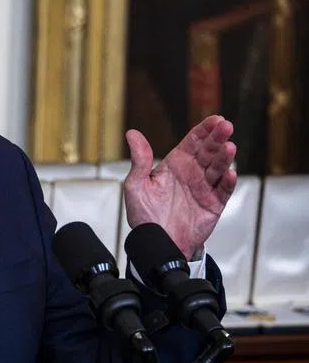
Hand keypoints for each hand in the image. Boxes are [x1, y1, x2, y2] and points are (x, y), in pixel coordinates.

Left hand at [123, 115, 236, 259]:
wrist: (156, 243)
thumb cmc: (144, 215)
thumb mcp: (136, 185)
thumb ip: (139, 160)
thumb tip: (132, 133)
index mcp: (175, 165)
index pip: (193, 142)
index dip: (204, 130)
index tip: (216, 119)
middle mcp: (192, 173)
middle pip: (208, 151)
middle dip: (217, 138)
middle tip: (226, 126)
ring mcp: (204, 188)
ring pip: (218, 168)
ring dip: (224, 158)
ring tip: (229, 148)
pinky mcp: (213, 205)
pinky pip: (223, 191)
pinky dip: (227, 182)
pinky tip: (230, 172)